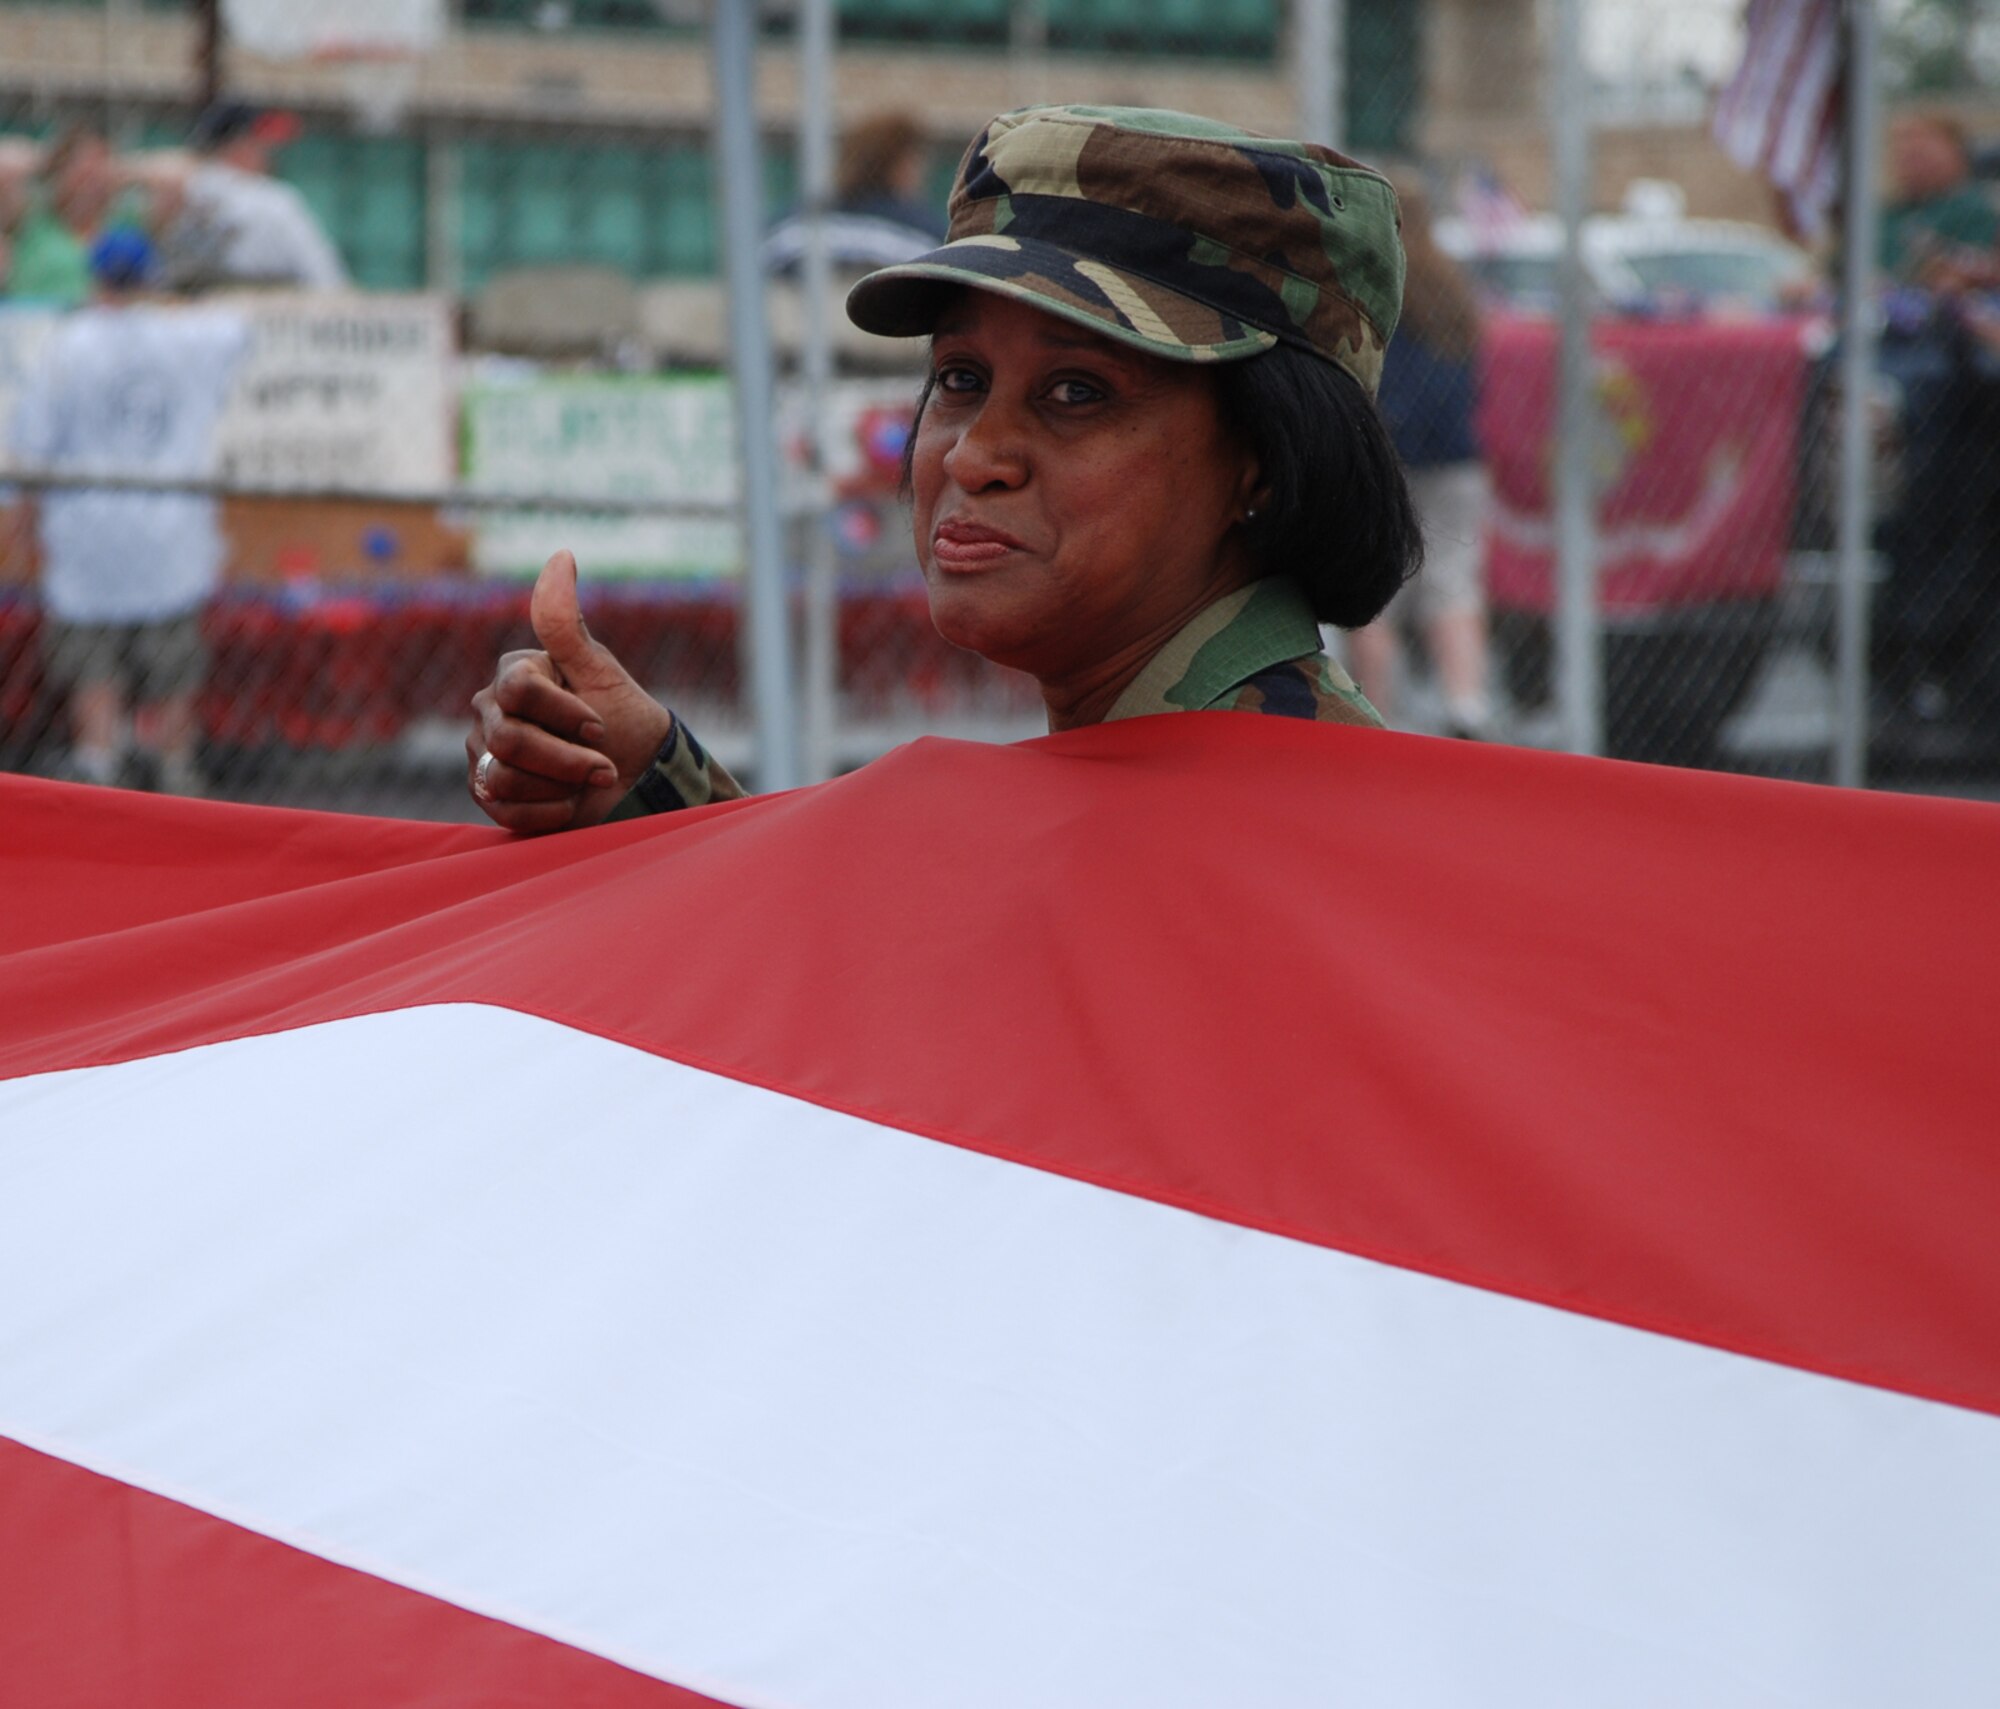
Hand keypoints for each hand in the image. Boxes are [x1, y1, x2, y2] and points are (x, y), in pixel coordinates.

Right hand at [467, 550, 673, 832]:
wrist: (640, 782)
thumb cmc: (626, 722)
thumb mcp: (600, 671)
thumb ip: (565, 622)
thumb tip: (562, 554)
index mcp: (514, 674)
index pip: (518, 690)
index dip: (564, 714)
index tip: (600, 726)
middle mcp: (489, 711)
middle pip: (509, 738)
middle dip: (568, 758)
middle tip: (605, 766)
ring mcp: (484, 753)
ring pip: (503, 776)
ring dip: (560, 785)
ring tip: (585, 783)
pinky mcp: (490, 795)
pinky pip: (501, 808)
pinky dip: (546, 813)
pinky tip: (569, 805)